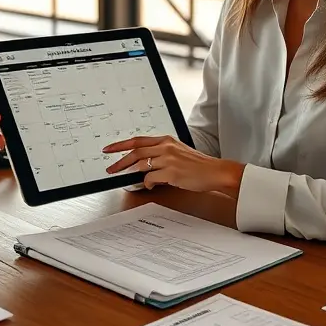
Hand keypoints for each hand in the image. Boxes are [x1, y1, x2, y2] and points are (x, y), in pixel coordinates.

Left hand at [103, 135, 244, 197]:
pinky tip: (149, 185)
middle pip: (136, 152)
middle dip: (120, 161)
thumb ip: (162, 154)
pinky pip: (150, 178)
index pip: (138, 140)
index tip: (110, 149)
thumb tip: (145, 164)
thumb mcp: (179, 153)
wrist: (215, 172)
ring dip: (130, 173)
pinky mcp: (172, 173)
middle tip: (111, 168)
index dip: (121, 144)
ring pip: (141, 165)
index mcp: (167, 140)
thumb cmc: (199, 165)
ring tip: (125, 178)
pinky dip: (147, 183)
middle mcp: (166, 147)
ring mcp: (169, 160)